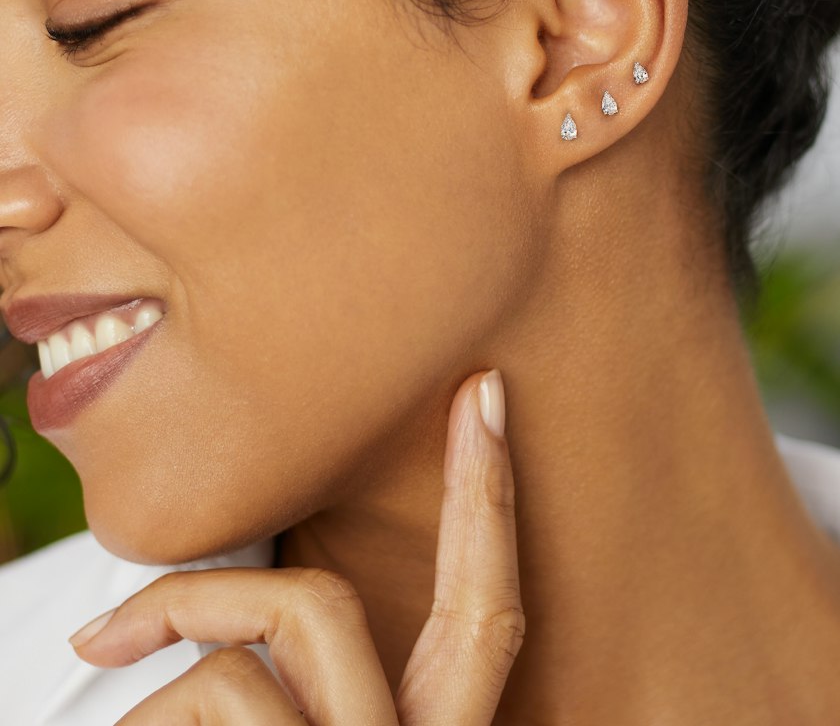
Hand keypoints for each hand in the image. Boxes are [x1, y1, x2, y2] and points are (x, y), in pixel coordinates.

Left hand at [69, 369, 523, 724]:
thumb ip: (325, 687)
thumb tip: (241, 637)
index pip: (488, 613)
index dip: (490, 500)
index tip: (483, 391)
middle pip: (324, 609)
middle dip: (212, 594)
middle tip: (104, 631)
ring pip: (239, 666)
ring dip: (147, 695)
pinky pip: (206, 705)